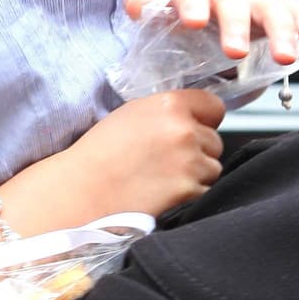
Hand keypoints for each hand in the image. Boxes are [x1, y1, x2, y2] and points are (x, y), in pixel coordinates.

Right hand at [65, 89, 224, 217]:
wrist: (83, 191)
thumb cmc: (100, 153)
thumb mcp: (133, 114)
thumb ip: (168, 112)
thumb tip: (195, 118)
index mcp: (170, 105)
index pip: (214, 107)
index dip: (204, 120)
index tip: (194, 129)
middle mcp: (184, 130)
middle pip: (215, 140)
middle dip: (198, 151)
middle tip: (167, 160)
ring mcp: (189, 162)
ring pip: (213, 168)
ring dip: (196, 174)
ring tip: (163, 177)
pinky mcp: (188, 190)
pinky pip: (205, 191)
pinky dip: (190, 195)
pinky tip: (164, 192)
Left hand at [125, 0, 298, 63]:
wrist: (210, 16)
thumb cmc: (183, 20)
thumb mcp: (161, 17)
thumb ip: (149, 11)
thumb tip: (135, 6)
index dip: (191, 4)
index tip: (193, 24)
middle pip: (231, 0)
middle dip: (235, 25)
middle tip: (235, 51)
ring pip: (268, 8)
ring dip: (278, 32)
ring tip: (283, 57)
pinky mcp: (277, 9)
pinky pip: (294, 12)